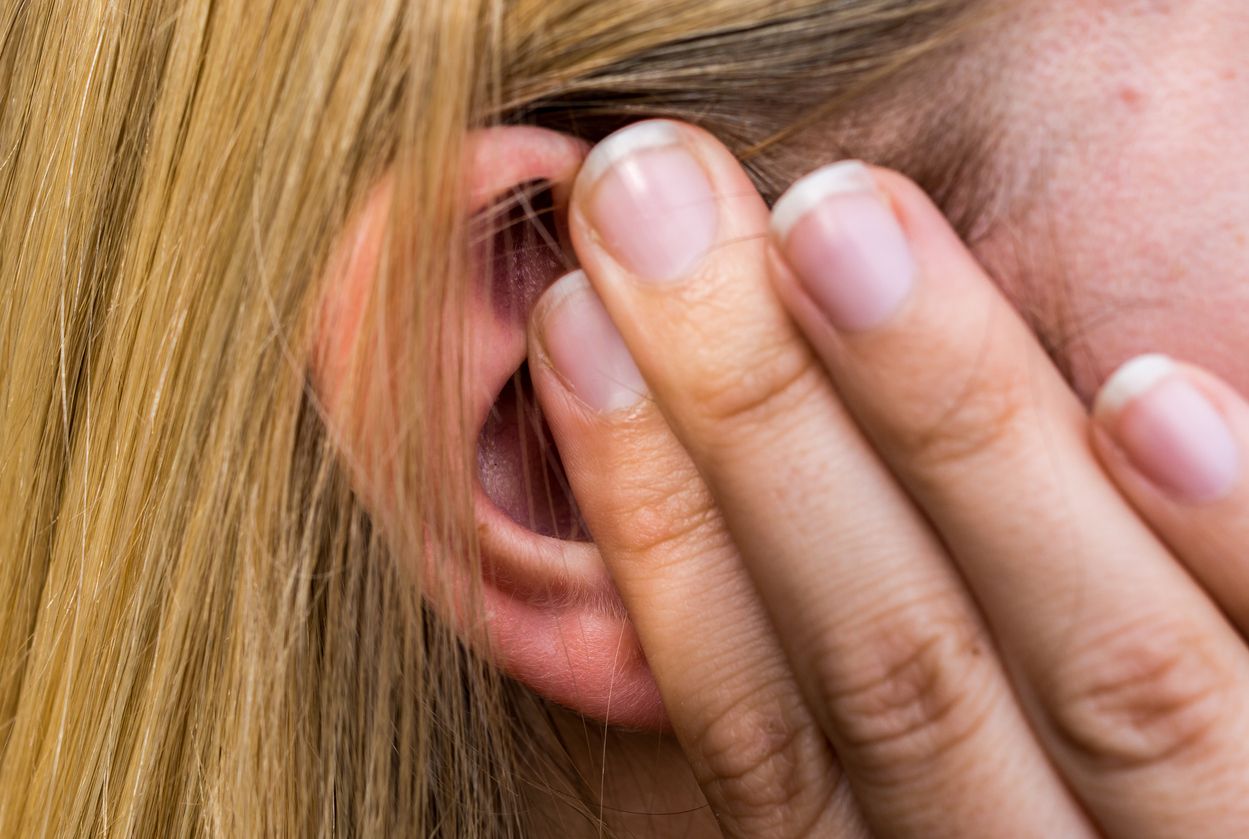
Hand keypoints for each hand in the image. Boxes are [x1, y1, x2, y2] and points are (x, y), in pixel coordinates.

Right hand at [527, 119, 1248, 837]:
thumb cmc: (1043, 814)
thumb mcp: (923, 817)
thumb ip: (833, 685)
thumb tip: (690, 478)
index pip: (758, 725)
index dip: (656, 527)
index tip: (582, 327)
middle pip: (893, 670)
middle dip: (755, 423)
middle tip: (653, 204)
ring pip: (1101, 670)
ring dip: (955, 429)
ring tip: (838, 226)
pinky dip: (1220, 539)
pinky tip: (1145, 394)